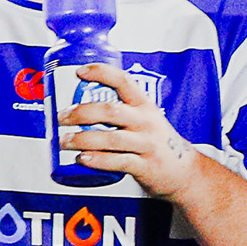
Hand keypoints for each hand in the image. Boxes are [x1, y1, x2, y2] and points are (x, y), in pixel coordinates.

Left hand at [58, 63, 198, 197]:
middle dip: (81, 112)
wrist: (185, 173)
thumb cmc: (157, 145)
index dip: (101, 73)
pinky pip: (118, 161)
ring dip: (83, 138)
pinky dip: (98, 160)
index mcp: (145, 106)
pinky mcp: (146, 166)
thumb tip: (77, 110)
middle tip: (61, 117)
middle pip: (111, 111)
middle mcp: (147, 122)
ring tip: (63, 141)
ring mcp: (147, 144)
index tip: (80, 71)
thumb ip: (120, 114)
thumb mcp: (145, 121)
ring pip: (110, 138)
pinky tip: (82, 159)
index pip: (124, 81)